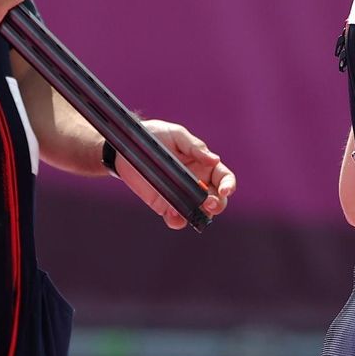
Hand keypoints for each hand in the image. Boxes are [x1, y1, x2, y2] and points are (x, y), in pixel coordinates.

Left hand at [114, 119, 235, 229]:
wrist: (125, 148)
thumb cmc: (155, 136)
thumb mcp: (176, 135)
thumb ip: (195, 147)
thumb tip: (215, 160)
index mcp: (204, 165)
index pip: (224, 178)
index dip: (229, 185)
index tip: (224, 190)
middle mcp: (196, 183)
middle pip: (217, 200)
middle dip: (218, 204)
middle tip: (209, 203)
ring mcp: (182, 196)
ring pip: (200, 213)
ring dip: (200, 216)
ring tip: (191, 211)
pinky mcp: (165, 205)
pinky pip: (177, 219)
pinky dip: (178, 220)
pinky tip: (172, 213)